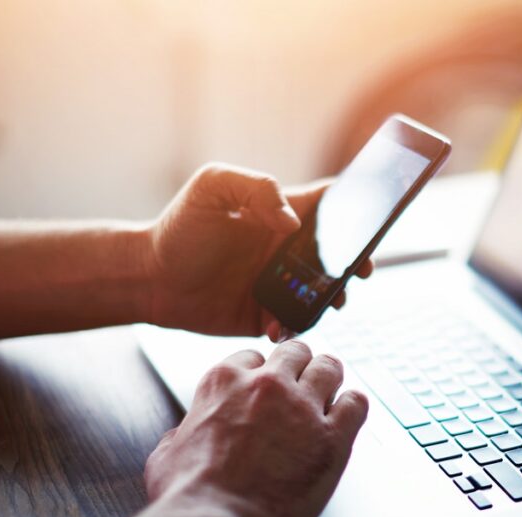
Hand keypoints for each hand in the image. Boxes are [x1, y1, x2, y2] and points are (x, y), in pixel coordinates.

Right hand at [129, 341, 368, 516]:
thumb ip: (182, 434)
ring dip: (329, 379)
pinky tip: (346, 417)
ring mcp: (303, 407)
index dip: (261, 372)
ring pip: (330, 367)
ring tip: (329, 392)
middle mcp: (267, 385)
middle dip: (299, 366)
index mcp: (225, 382)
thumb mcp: (168, 454)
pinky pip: (357, 403)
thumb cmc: (192, 496)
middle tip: (300, 384)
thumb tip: (183, 436)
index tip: (265, 386)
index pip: (253, 356)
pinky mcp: (333, 436)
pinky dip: (353, 407)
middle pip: (296, 352)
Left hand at [142, 163, 372, 338]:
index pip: (329, 204)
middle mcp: (286, 249)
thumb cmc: (179, 228)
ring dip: (335, 297)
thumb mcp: (212, 186)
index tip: (373, 217)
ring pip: (325, 291)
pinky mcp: (266, 314)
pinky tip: (282, 324)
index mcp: (281, 214)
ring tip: (332, 301)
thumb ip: (257, 188)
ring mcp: (280, 283)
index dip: (356, 207)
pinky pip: (296, 322)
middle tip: (362, 270)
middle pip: (338, 252)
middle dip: (357, 260)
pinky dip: (298, 325)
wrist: (148, 278)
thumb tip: (294, 222)